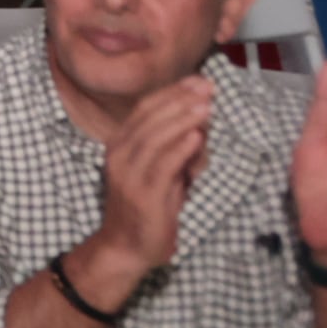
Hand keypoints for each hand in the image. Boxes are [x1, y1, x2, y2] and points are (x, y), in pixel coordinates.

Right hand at [76, 75, 211, 300]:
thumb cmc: (147, 208)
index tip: (197, 80)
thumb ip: (176, 149)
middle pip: (149, 118)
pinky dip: (180, 148)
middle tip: (207, 87)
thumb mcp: (162, 172)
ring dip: (182, 118)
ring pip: (155, 137)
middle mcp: (119, 155)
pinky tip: (196, 136)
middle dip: (180, 99)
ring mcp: (129, 175)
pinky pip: (163, 166)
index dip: (171, 92)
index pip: (144, 109)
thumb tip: (201, 124)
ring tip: (206, 105)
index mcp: (120, 145)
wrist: (126, 247)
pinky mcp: (144, 195)